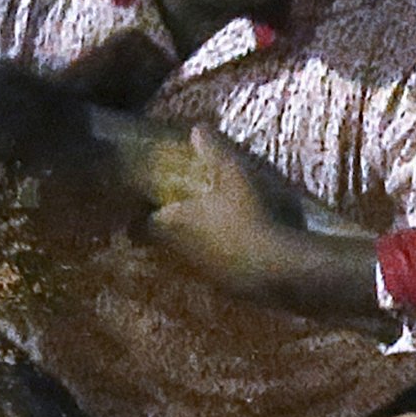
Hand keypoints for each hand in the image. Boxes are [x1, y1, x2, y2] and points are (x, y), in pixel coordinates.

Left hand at [143, 124, 316, 303]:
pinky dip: (217, 259)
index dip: (139, 217)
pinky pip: (212, 270)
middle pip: (161, 243)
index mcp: (174, 223)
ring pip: (186, 258)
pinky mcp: (223, 288)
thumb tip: (197, 128)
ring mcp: (201, 273)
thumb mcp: (233, 174)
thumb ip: (214, 150)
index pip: (140, 225)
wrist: (275, 269)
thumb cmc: (247, 216)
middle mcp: (180, 251)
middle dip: (167, 229)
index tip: (144, 208)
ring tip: (210, 229)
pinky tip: (236, 249)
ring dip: (193, 245)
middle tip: (180, 214)